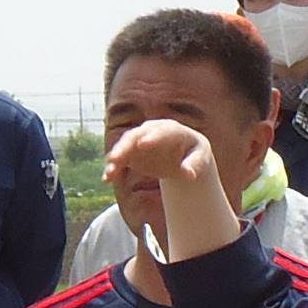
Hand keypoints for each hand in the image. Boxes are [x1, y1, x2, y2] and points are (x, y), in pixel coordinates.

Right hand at [102, 120, 216, 194]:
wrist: (183, 154)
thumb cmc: (194, 152)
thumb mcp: (200, 155)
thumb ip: (194, 164)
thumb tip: (190, 175)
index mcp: (170, 129)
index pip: (160, 131)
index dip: (151, 137)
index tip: (142, 144)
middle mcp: (150, 131)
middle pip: (135, 136)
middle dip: (124, 147)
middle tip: (116, 158)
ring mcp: (138, 140)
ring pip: (123, 147)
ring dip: (115, 159)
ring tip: (109, 174)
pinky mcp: (131, 152)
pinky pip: (120, 159)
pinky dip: (113, 168)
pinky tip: (107, 179)